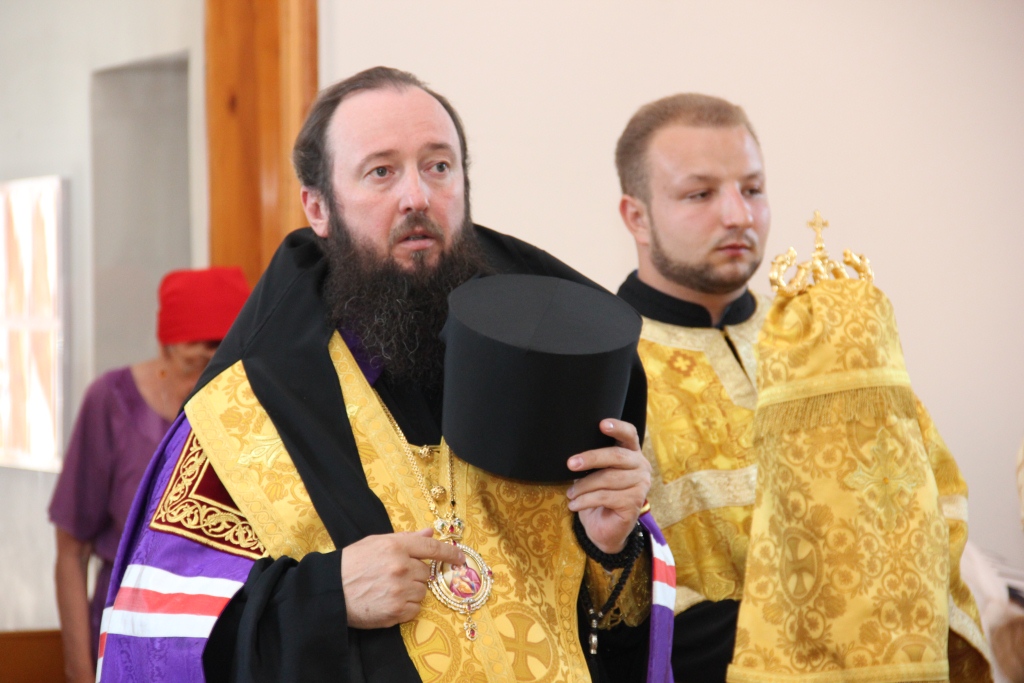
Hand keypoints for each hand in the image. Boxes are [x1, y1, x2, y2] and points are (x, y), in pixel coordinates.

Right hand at [341, 527, 464, 628]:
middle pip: (427, 573)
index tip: (460, 558)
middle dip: (417, 574)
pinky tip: (389, 601)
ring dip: (412, 591)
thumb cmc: (351, 563)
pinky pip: (415, 609)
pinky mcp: (396, 612)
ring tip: (390, 589)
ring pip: (423, 591)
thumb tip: (429, 533)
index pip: (432, 548)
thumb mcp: (376, 543)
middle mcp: (401, 567)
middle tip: (397, 576)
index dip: (450, 553)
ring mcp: (399, 591)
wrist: (330, 591)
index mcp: (396, 547)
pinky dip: (407, 607)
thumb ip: (406, 538)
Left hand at [566, 419, 650, 553]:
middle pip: (616, 456)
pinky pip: (605, 497)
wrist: (604, 527)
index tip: (602, 424)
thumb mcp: (595, 472)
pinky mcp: (634, 503)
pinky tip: (574, 505)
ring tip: (570, 493)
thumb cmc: (598, 494)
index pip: (630, 435)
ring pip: (608, 478)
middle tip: (570, 464)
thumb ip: (593, 459)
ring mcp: (641, 485)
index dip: (618, 428)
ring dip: (583, 486)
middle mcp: (641, 466)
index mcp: (632, 453)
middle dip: (591, 458)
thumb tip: (572, 452)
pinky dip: (585, 500)